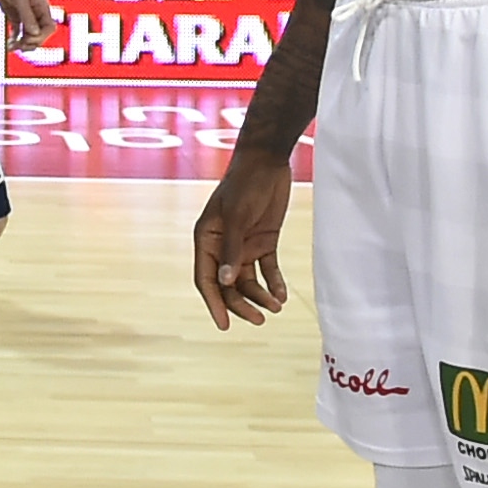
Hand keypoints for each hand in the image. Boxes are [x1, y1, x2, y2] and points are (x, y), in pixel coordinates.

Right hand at [190, 147, 295, 328]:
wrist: (267, 161)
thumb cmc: (244, 185)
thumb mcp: (236, 217)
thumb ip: (231, 250)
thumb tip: (226, 283)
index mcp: (206, 240)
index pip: (206, 280)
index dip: (214, 304)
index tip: (224, 325)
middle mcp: (222, 246)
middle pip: (229, 285)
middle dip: (242, 305)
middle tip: (260, 320)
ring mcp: (243, 245)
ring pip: (249, 280)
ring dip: (261, 296)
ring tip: (276, 307)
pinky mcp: (264, 241)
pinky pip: (268, 269)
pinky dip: (274, 283)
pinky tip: (282, 295)